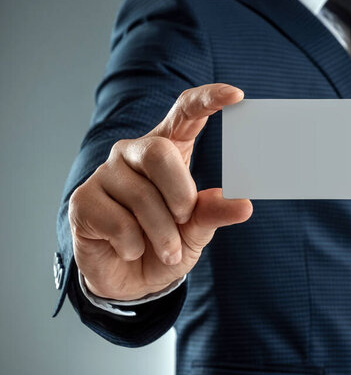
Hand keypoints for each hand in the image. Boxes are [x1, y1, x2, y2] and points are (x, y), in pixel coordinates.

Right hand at [68, 83, 251, 299]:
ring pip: (142, 196)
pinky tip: (131, 249)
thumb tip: (244, 205)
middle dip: (180, 195)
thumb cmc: (166, 243)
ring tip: (166, 250)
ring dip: (163, 235)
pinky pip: (119, 223)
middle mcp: (133, 152)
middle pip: (159, 153)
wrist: (131, 279)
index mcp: (168, 149)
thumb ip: (213, 213)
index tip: (236, 95)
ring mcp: (105, 174)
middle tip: (184, 220)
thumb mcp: (196, 229)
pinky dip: (136, 246)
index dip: (207, 99)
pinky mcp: (83, 200)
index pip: (184, 111)